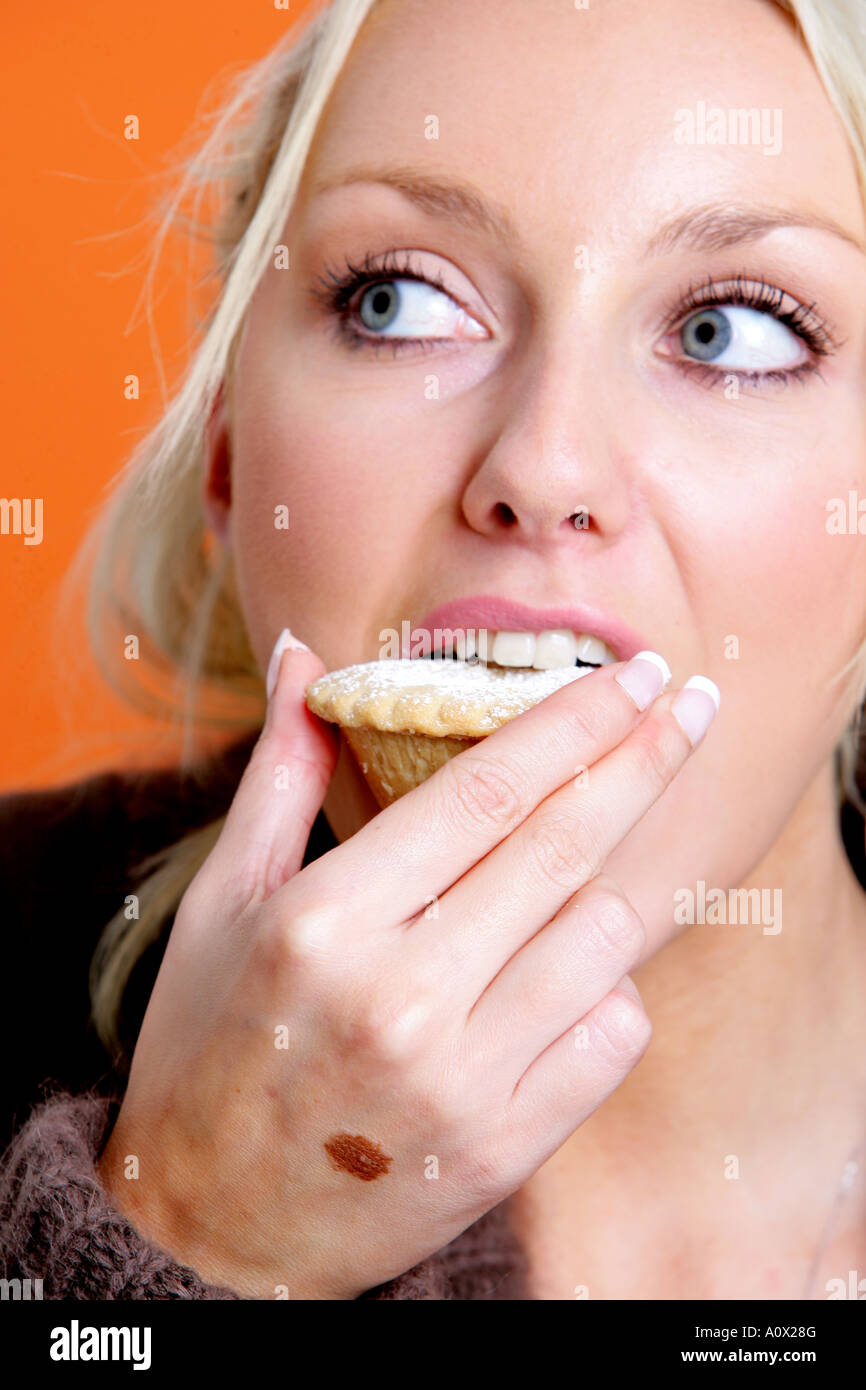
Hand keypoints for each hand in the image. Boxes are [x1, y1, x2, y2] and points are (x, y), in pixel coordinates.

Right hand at [97, 640, 716, 1298]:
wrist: (212, 1227)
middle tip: (691, 702)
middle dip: (644, 759)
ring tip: (624, 834)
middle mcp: (401, 997)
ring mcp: (462, 1079)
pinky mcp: (503, 1147)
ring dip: (628, 871)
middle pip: (564, 847)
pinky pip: (613, 1036)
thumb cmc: (207, 1046)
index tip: (630, 673)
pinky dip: (615, 984)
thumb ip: (280, 770)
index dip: (573, 721)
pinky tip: (584, 962)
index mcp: (324, 920)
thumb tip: (302, 653)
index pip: (486, 791)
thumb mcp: (224, 900)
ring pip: (605, 938)